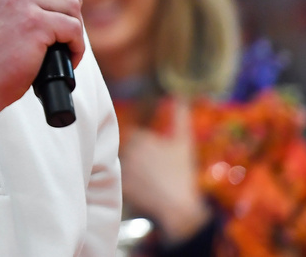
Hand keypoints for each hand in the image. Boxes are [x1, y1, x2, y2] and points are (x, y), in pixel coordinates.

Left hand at [121, 100, 210, 242]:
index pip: (135, 138)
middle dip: (139, 160)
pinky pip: (121, 182)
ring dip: (134, 171)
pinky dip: (130, 185)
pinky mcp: (122, 185)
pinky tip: (144, 191)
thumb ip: (180, 118)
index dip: (147, 149)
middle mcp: (129, 151)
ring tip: (151, 182)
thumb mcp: (183, 143)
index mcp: (141, 138)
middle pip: (128, 152)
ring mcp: (125, 169)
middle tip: (155, 172)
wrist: (180, 207)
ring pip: (125, 166)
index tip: (157, 159)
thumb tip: (180, 97)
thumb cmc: (182, 174)